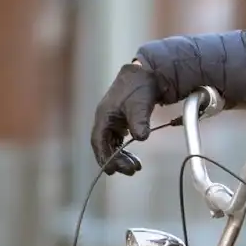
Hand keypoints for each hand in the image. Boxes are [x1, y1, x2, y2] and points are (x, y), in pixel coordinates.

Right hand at [91, 60, 159, 174]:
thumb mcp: (140, 105)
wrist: (147, 74)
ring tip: (136, 167)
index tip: (113, 170)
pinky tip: (135, 159)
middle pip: (104, 145)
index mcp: (104, 115)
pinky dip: (125, 151)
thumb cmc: (139, 87)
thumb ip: (139, 122)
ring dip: (122, 158)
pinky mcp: (120, 122)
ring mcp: (112, 121)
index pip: (99, 140)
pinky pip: (118, 142)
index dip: (104, 156)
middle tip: (131, 171)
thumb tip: (140, 138)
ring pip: (112, 145)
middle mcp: (105, 119)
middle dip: (116, 160)